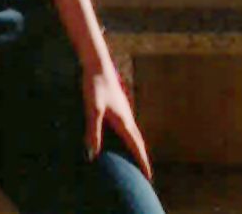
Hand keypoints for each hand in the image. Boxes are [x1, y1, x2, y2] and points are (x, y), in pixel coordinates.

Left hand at [82, 59, 152, 179]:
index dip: (143, 162)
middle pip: (138, 142)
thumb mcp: (93, 109)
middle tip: (146, 173)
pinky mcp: (119, 105)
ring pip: (134, 133)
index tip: (150, 177)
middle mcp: (128, 118)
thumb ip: (93, 132)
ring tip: (137, 159)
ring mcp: (125, 110)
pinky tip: (123, 136)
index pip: (137, 147)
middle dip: (142, 157)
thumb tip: (92, 155)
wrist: (98, 64)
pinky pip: (128, 126)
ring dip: (137, 147)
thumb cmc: (95, 86)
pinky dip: (130, 137)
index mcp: (124, 122)